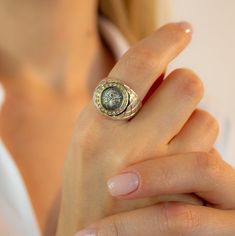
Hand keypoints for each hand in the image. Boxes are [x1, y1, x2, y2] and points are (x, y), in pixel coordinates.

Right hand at [56, 22, 218, 234]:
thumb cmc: (90, 183)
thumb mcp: (92, 138)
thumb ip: (120, 104)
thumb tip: (159, 70)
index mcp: (92, 127)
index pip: (137, 66)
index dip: (164, 40)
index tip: (182, 30)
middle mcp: (120, 145)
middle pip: (185, 84)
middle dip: (185, 85)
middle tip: (173, 99)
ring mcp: (154, 173)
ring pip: (206, 117)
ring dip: (193, 122)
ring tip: (170, 143)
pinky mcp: (181, 197)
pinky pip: (211, 151)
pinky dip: (199, 150)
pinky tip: (178, 167)